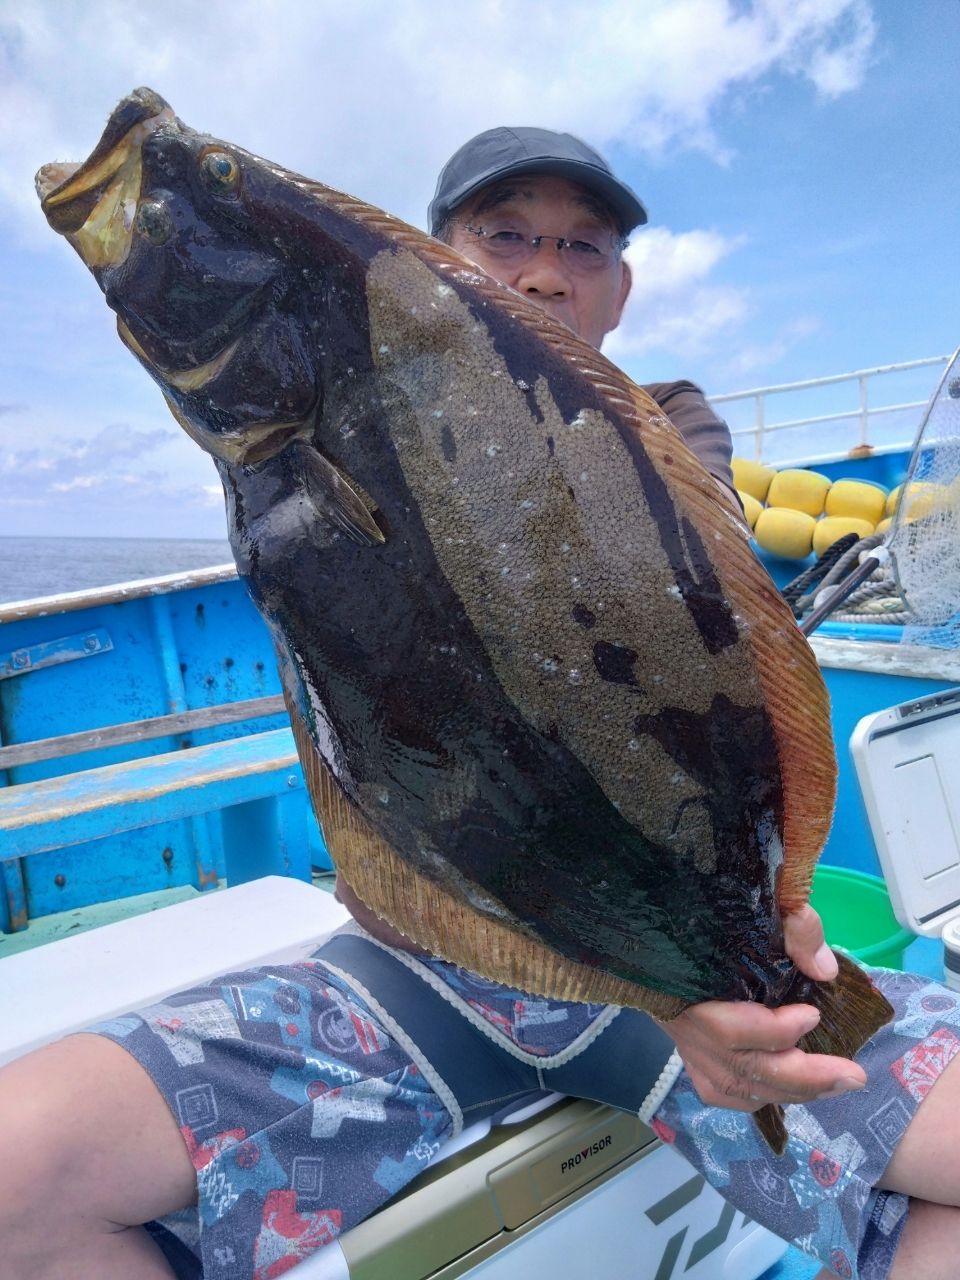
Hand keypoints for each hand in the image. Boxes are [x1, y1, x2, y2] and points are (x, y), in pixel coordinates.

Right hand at [660, 905, 866, 1111]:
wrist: (658, 930)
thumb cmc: (708, 914)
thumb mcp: (759, 906)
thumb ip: (795, 926)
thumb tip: (826, 970)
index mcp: (693, 989)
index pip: (733, 1029)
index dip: (778, 1030)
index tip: (813, 1014)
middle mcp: (688, 1027)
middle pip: (745, 1068)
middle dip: (805, 1076)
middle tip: (853, 1075)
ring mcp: (688, 1047)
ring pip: (738, 1088)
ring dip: (790, 1092)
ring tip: (836, 1084)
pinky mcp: (690, 1057)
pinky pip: (721, 1093)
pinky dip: (755, 1098)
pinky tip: (788, 1092)